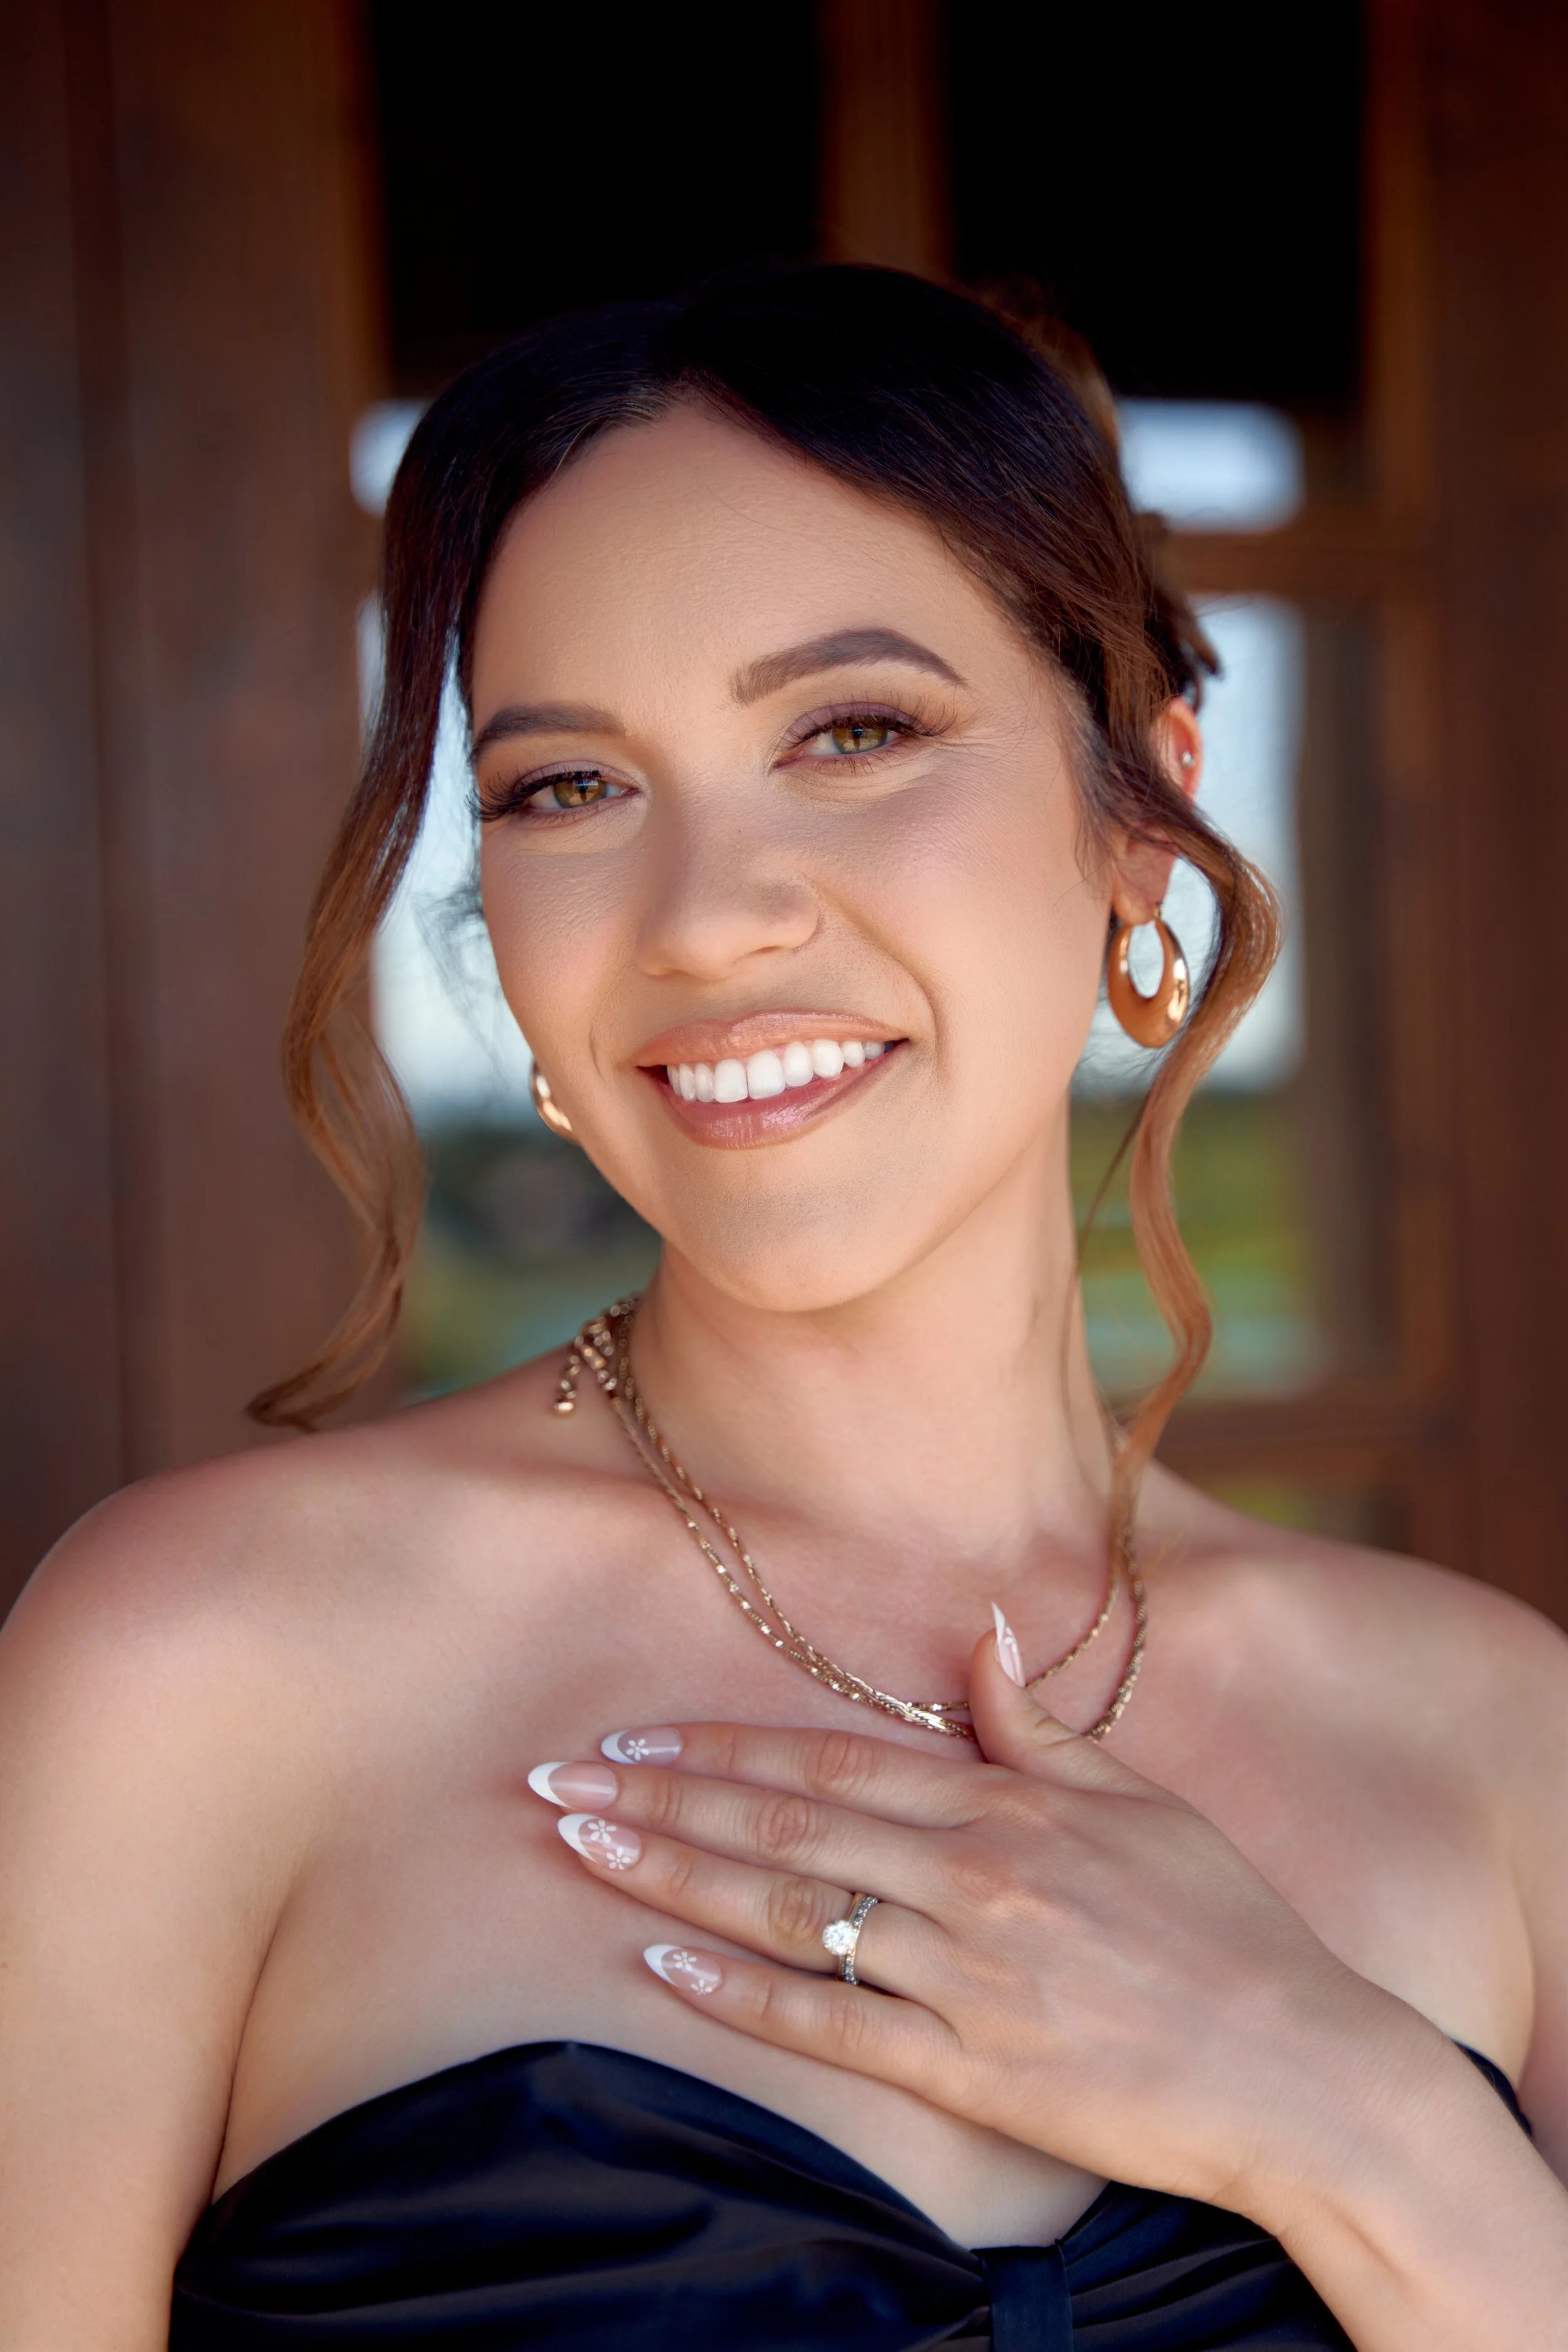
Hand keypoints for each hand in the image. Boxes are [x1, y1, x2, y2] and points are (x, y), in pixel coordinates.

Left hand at [528, 1613, 1418, 2222]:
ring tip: (583, 1848)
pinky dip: (738, 1993)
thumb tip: (980, 1632)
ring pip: (786, 1908)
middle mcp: (970, 1878)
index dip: (723, 1742)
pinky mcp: (969, 2071)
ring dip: (673, 1874)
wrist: (1303, 2069)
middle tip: (556, 1780)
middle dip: (661, 1797)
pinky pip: (829, 2024)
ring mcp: (963, 1975)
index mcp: (1007, 1807)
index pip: (832, 1758)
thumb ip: (1041, 1725)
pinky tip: (661, 1965)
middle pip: (785, 1822)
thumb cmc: (1227, 1926)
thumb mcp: (1140, 1801)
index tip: (634, 1730)